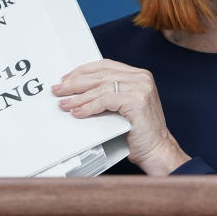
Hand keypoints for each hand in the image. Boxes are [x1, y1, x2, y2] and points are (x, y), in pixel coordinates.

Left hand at [52, 59, 189, 174]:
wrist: (157, 150)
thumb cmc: (139, 133)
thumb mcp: (123, 106)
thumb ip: (109, 94)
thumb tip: (78, 91)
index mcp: (139, 75)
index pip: (105, 66)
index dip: (83, 71)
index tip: (66, 78)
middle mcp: (141, 78)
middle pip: (101, 75)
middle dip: (76, 82)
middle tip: (59, 90)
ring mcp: (141, 88)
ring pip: (101, 87)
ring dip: (78, 97)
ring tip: (64, 104)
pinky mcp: (137, 100)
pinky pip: (105, 101)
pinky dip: (88, 107)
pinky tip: (78, 112)